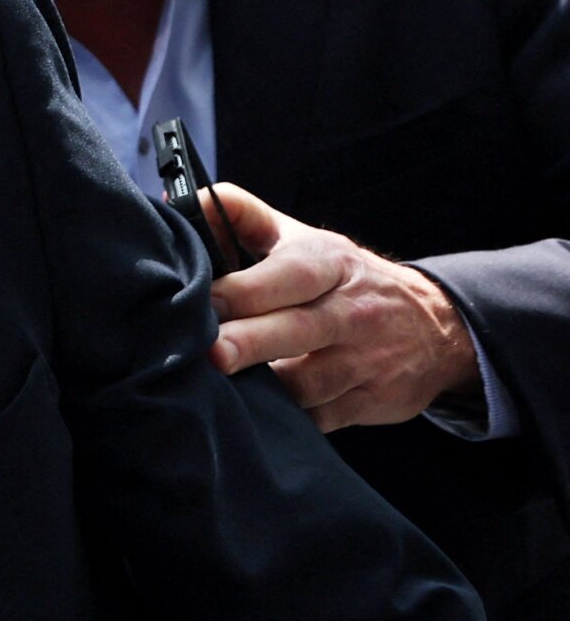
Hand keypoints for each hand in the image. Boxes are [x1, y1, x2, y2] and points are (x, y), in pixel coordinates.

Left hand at [199, 184, 480, 431]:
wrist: (437, 326)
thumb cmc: (345, 279)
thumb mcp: (304, 240)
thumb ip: (242, 218)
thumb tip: (183, 201)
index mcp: (332, 264)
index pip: (292, 274)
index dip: (247, 289)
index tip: (207, 301)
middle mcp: (353, 312)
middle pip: (299, 329)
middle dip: (251, 342)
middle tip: (211, 354)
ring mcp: (365, 361)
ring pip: (307, 383)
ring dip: (263, 388)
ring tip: (221, 387)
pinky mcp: (370, 403)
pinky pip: (319, 418)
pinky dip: (286, 419)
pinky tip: (254, 412)